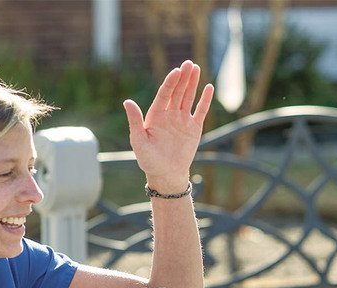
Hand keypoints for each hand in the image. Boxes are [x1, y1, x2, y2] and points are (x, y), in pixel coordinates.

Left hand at [123, 60, 213, 192]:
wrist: (166, 174)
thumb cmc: (149, 160)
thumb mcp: (138, 141)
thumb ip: (135, 121)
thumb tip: (127, 101)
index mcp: (155, 115)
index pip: (164, 94)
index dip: (170, 82)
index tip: (176, 71)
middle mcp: (169, 114)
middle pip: (177, 92)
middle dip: (183, 78)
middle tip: (188, 63)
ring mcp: (182, 120)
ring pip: (188, 97)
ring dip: (193, 83)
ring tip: (196, 68)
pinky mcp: (194, 128)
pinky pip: (200, 111)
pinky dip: (205, 100)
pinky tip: (208, 88)